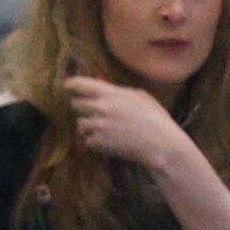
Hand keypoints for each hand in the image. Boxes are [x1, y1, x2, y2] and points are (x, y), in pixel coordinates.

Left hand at [64, 76, 197, 172]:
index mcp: (109, 93)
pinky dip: (94, 142)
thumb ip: (120, 92)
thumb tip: (108, 90)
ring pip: (80, 124)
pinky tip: (106, 142)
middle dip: (82, 108)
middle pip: (76, 104)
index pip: (79, 84)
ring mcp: (97, 126)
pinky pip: (87, 141)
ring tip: (102, 130)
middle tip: (92, 112)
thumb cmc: (156, 119)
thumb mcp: (141, 96)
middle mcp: (99, 108)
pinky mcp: (99, 143)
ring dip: (89, 126)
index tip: (68, 87)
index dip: (71, 85)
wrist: (161, 144)